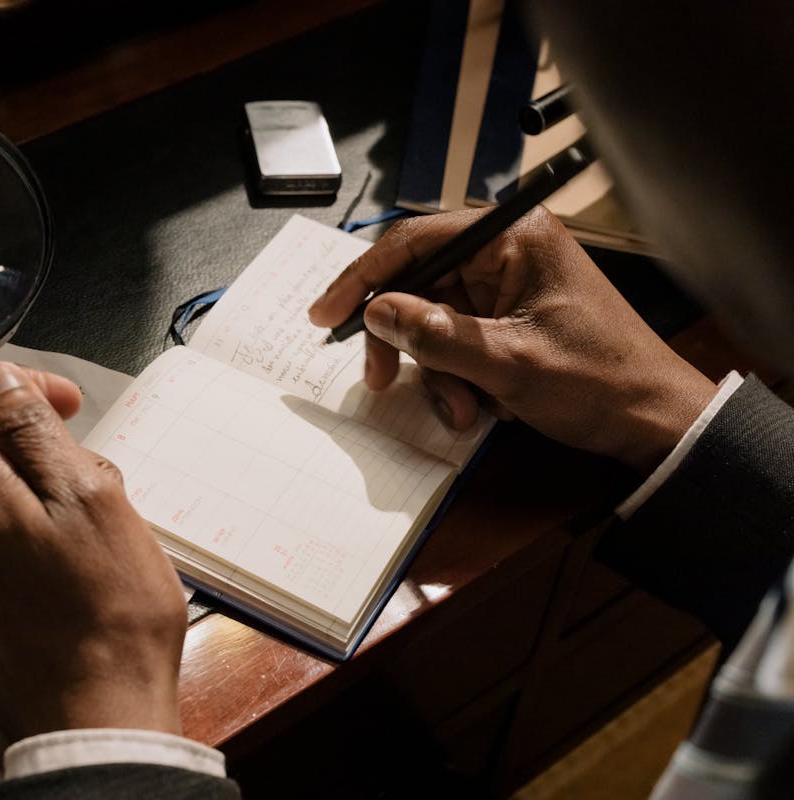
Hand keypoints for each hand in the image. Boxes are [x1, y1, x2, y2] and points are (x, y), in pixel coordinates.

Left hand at [0, 362, 187, 742]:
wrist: (95, 720)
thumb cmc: (106, 611)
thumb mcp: (87, 495)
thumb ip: (32, 430)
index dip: (15, 387)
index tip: (67, 406)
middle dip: (38, 448)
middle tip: (99, 480)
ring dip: (40, 497)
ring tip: (95, 534)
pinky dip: (29, 541)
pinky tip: (74, 573)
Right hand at [308, 207, 716, 472]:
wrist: (654, 421)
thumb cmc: (599, 382)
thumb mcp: (507, 364)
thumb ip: (435, 335)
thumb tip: (378, 313)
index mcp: (512, 238)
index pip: (414, 241)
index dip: (362, 279)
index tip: (325, 316)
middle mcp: (507, 252)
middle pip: (418, 285)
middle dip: (405, 342)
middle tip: (383, 382)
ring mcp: (509, 286)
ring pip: (433, 321)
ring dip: (436, 371)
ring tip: (465, 410)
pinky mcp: (510, 317)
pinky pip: (456, 340)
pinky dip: (456, 377)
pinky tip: (482, 406)